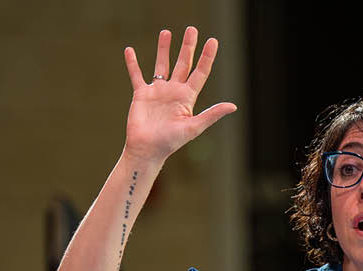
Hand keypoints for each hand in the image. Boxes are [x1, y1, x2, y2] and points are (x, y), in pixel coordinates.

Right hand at [122, 27, 237, 163]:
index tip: (212, 41)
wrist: (147, 150)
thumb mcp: (194, 127)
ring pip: (161, 65)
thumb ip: (212, 115)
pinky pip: (136, 75)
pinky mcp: (141, 94)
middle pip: (183, 63)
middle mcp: (174, 91)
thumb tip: (233, 106)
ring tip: (166, 32)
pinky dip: (133, 63)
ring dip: (164, 49)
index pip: (200, 72)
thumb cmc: (170, 142)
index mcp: (187, 97)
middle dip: (187, 47)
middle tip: (192, 29)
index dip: (206, 57)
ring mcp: (158, 92)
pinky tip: (129, 50)